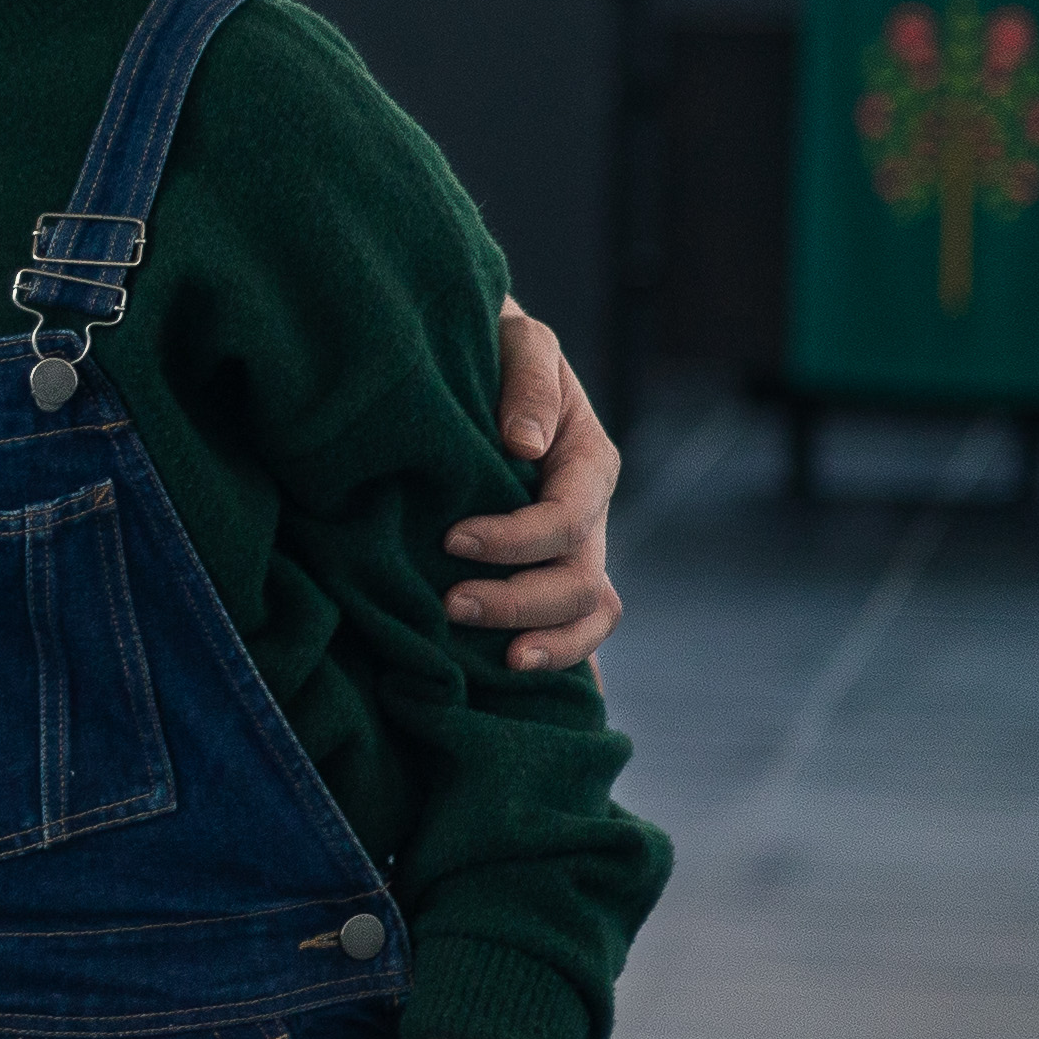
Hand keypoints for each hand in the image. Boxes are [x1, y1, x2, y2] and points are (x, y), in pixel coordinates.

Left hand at [447, 299, 623, 672]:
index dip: (515, 541)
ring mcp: (572, 549)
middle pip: (579, 583)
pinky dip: (561, 664)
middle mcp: (588, 515)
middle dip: (519, 603)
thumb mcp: (520, 342)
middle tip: (450, 604)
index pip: (565, 521)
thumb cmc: (498, 345)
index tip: (451, 539)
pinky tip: (525, 696)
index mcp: (586, 463)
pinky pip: (573, 631)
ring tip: (495, 664)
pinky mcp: (544, 570)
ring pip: (588, 617)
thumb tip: (525, 445)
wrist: (479, 358)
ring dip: (547, 646)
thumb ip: (528, 383)